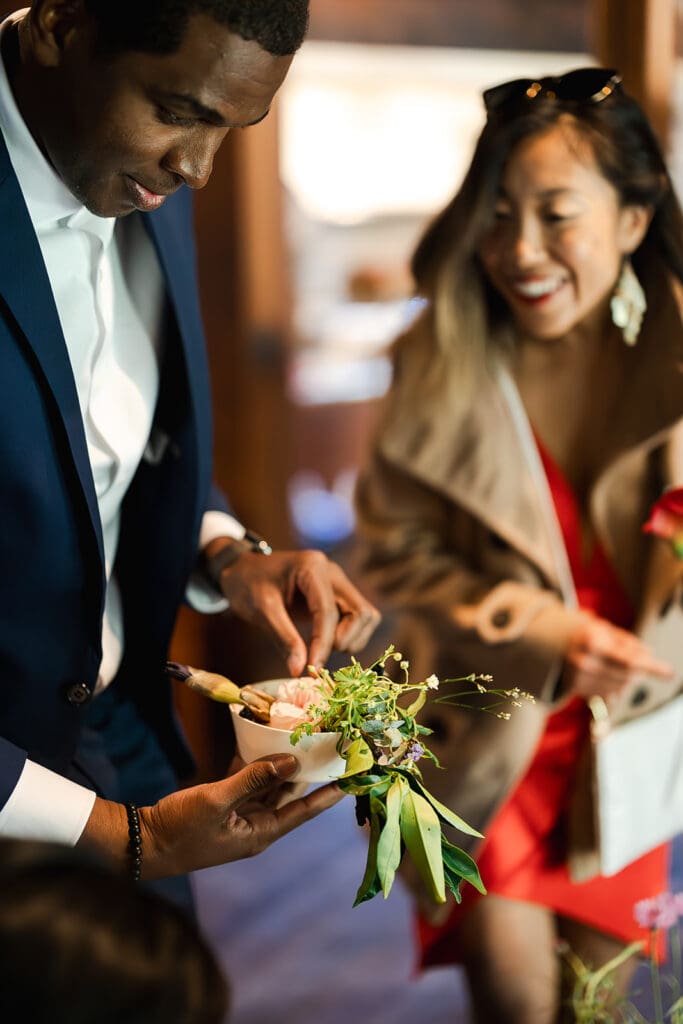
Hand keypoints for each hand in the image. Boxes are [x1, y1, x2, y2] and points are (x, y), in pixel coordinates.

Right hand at [81, 754, 343, 878]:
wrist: (143, 843)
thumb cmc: (180, 830)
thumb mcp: (217, 801)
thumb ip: (254, 779)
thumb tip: (290, 761)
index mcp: (261, 833)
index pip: (305, 810)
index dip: (330, 794)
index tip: (353, 777)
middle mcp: (257, 826)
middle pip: (291, 796)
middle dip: (310, 773)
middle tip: (331, 748)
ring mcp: (241, 817)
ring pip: (271, 786)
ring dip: (284, 764)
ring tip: (305, 740)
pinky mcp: (225, 806)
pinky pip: (249, 783)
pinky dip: (256, 764)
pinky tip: (264, 741)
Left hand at [215, 548, 380, 675]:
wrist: (242, 570)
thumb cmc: (247, 584)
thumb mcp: (262, 611)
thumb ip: (284, 639)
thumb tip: (300, 671)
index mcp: (312, 567)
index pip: (329, 610)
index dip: (324, 643)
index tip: (313, 669)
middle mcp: (332, 572)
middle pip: (361, 612)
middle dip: (344, 639)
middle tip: (318, 654)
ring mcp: (337, 582)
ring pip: (365, 616)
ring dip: (350, 639)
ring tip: (320, 648)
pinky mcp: (337, 594)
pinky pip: (356, 618)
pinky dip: (347, 635)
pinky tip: (324, 643)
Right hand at [561, 610, 673, 701]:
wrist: (548, 638)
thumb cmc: (583, 631)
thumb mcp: (605, 628)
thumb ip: (627, 641)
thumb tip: (649, 655)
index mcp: (592, 642)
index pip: (629, 661)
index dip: (652, 667)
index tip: (669, 672)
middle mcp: (583, 663)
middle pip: (627, 677)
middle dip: (638, 671)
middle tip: (640, 662)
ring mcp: (577, 678)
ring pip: (618, 688)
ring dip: (627, 680)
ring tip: (619, 666)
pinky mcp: (574, 688)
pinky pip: (605, 694)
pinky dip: (614, 688)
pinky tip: (609, 676)